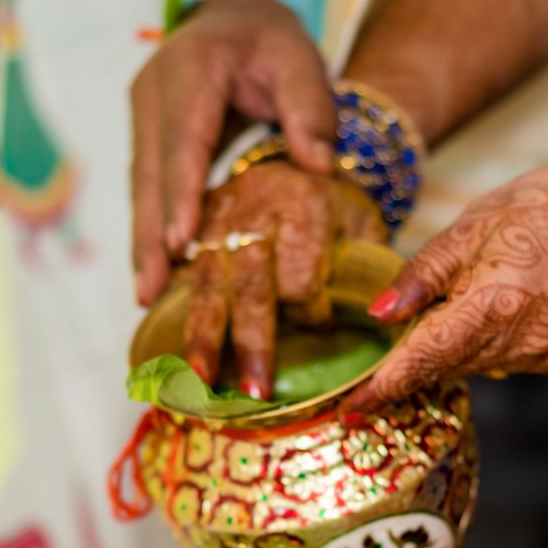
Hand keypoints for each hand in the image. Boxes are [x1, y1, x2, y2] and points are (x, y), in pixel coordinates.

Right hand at [131, 0, 334, 307]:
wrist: (232, 16)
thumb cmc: (271, 42)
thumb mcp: (301, 60)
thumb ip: (312, 108)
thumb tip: (320, 167)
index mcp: (191, 69)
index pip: (185, 140)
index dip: (180, 193)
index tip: (179, 242)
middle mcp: (153, 93)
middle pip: (150, 174)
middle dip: (149, 236)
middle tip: (150, 292)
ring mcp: (142, 117)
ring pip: (141, 188)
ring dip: (143, 243)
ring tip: (147, 295)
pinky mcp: (144, 138)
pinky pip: (147, 190)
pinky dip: (151, 231)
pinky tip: (156, 272)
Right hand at [184, 164, 385, 395]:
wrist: (293, 155)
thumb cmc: (333, 203)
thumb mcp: (363, 220)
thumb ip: (368, 263)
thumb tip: (379, 313)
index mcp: (305, 202)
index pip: (302, 277)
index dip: (311, 313)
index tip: (321, 325)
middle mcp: (254, 206)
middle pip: (250, 286)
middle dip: (249, 342)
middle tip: (255, 391)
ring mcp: (216, 216)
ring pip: (206, 283)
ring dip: (203, 337)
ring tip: (199, 381)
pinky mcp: (193, 227)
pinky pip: (178, 273)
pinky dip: (173, 314)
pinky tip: (168, 350)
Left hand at [343, 164, 547, 410]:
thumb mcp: (473, 225)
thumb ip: (423, 275)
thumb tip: (380, 315)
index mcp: (492, 305)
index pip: (422, 359)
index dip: (383, 387)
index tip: (349, 410)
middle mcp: (521, 342)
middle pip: (445, 368)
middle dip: (410, 368)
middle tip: (377, 367)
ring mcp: (546, 355)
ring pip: (476, 367)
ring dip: (451, 352)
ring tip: (450, 315)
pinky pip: (508, 362)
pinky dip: (489, 346)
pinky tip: (496, 313)